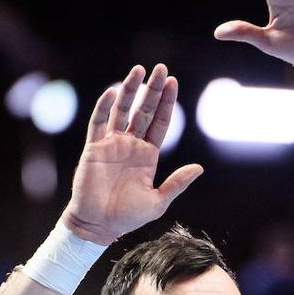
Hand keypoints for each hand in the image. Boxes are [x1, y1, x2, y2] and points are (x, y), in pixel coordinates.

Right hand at [61, 64, 202, 244]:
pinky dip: (105, 106)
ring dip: (129, 90)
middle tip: (161, 68)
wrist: (98, 226)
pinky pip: (99, 122)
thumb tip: (199, 168)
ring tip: (138, 70)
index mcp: (148, 155)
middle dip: (152, 90)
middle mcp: (131, 145)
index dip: (167, 103)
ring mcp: (112, 144)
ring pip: (122, 110)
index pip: (160, 122)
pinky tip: (113, 91)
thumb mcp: (158, 201)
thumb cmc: (128, 217)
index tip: (174, 82)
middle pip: (144, 110)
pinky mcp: (94, 148)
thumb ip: (177, 183)